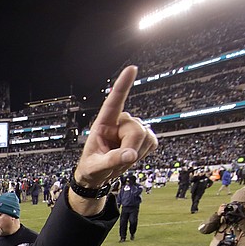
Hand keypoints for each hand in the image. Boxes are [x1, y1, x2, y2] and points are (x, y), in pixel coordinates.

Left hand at [71, 66, 157, 211]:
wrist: (98, 176)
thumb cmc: (91, 167)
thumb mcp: (95, 167)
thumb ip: (112, 160)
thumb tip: (131, 154)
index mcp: (103, 123)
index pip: (114, 101)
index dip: (123, 85)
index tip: (132, 69)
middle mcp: (119, 122)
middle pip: (136, 128)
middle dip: (131, 147)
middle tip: (120, 161)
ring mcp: (132, 128)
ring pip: (146, 135)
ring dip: (137, 152)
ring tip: (122, 159)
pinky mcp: (142, 137)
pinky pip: (152, 141)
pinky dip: (145, 152)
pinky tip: (133, 155)